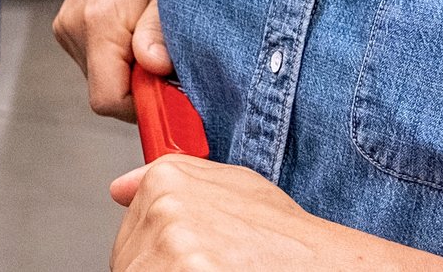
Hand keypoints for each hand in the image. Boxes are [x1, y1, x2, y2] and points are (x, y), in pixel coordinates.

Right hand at [55, 0, 170, 119]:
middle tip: (176, 53)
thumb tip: (154, 66)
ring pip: (105, 75)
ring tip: (159, 27)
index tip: (177, 98)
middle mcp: (74, 24)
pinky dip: (126, 52)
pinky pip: (101, 57)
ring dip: (136, 66)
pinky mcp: (73, 20)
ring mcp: (70, 22)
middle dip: (145, 84)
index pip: (108, 100)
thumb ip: (161, 26)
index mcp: (97, 19)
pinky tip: (144, 21)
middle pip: (109, 91)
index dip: (146, 108)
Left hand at [110, 157, 442, 270]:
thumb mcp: (231, 188)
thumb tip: (119, 188)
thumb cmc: (283, 239)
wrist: (322, 266)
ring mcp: (173, 249)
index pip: (128, 238)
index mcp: (167, 180)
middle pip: (130, 264)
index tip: (184, 261)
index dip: (155, 258)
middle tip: (210, 269)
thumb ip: (168, 179)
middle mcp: (164, 209)